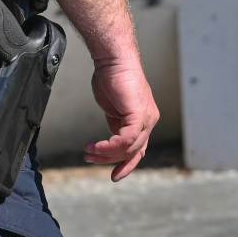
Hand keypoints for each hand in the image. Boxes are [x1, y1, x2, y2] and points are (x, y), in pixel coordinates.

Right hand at [86, 55, 158, 179]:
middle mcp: (149, 121)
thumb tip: (111, 140)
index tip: (114, 176)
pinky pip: (126, 139)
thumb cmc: (111, 79)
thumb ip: (116, 124)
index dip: (127, 165)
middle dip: (110, 160)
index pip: (138, 149)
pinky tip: (96, 147)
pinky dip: (110, 146)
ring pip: (129, 148)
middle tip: (90, 158)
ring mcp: (146, 118)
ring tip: (88, 152)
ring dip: (105, 154)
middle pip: (133, 151)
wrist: (113, 60)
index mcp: (144, 120)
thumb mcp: (114, 108)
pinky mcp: (139, 114)